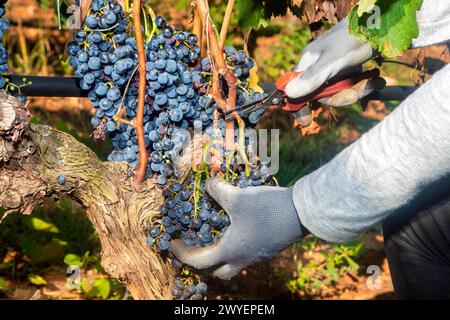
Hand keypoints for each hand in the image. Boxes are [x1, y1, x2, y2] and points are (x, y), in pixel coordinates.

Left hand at [170, 177, 305, 279]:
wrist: (303, 213)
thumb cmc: (267, 208)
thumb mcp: (238, 197)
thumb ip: (218, 190)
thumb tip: (207, 183)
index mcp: (231, 251)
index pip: (199, 261)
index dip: (182, 253)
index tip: (174, 242)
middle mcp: (243, 259)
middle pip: (218, 271)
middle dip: (203, 263)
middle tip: (195, 247)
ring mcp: (258, 255)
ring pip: (233, 264)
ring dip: (220, 255)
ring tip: (215, 236)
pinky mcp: (268, 248)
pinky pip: (246, 254)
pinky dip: (235, 246)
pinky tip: (237, 228)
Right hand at [285, 19, 384, 105]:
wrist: (383, 22)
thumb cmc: (355, 37)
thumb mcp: (333, 60)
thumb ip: (313, 77)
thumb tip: (288, 93)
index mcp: (310, 63)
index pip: (297, 89)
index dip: (299, 105)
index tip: (305, 121)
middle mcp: (321, 67)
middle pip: (325, 95)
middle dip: (345, 96)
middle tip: (360, 90)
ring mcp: (336, 68)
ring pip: (342, 92)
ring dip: (361, 90)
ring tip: (376, 80)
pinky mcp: (351, 69)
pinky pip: (354, 86)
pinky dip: (367, 85)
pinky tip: (378, 79)